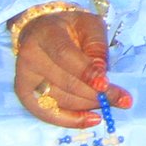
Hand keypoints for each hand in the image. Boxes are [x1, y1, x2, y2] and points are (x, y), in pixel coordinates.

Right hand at [13, 7, 121, 127]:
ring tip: (110, 103)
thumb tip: (101, 73)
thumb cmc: (70, 28)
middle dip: (96, 94)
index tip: (106, 85)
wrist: (40, 32)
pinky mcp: (24, 94)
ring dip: (89, 106)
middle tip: (121, 99)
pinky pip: (49, 114)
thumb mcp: (89, 25)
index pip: (65, 55)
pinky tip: (92, 119)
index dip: (86, 72)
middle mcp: (30, 56)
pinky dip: (72, 120)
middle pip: (65, 82)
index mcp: (46, 33)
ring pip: (61, 100)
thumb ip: (97, 45)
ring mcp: (25, 78)